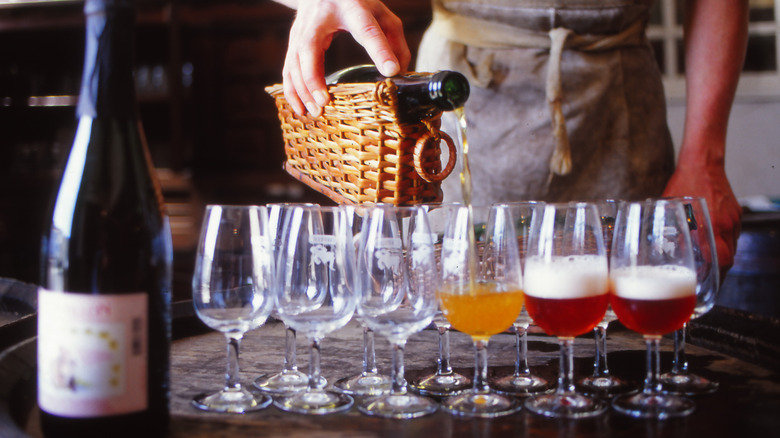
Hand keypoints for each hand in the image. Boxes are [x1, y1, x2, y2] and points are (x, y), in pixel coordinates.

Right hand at [282, 0, 410, 115]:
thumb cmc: (357, 3)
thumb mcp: (381, 13)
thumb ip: (394, 40)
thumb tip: (398, 72)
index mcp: (351, 7)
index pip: (366, 29)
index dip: (379, 50)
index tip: (390, 70)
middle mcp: (320, 17)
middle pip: (310, 47)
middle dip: (314, 77)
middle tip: (324, 102)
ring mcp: (302, 28)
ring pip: (294, 60)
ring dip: (301, 89)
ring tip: (314, 112)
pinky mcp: (293, 40)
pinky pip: (288, 67)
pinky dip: (291, 89)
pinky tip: (300, 108)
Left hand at [662, 159, 741, 280]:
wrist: (703, 162)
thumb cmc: (684, 182)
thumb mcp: (670, 208)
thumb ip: (670, 228)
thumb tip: (661, 246)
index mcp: (710, 226)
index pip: (720, 261)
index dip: (714, 278)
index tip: (704, 286)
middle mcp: (726, 225)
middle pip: (728, 259)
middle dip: (718, 273)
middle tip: (705, 281)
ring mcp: (734, 219)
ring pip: (732, 248)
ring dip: (721, 259)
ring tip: (707, 266)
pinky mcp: (736, 213)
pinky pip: (733, 235)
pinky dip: (724, 244)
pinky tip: (712, 244)